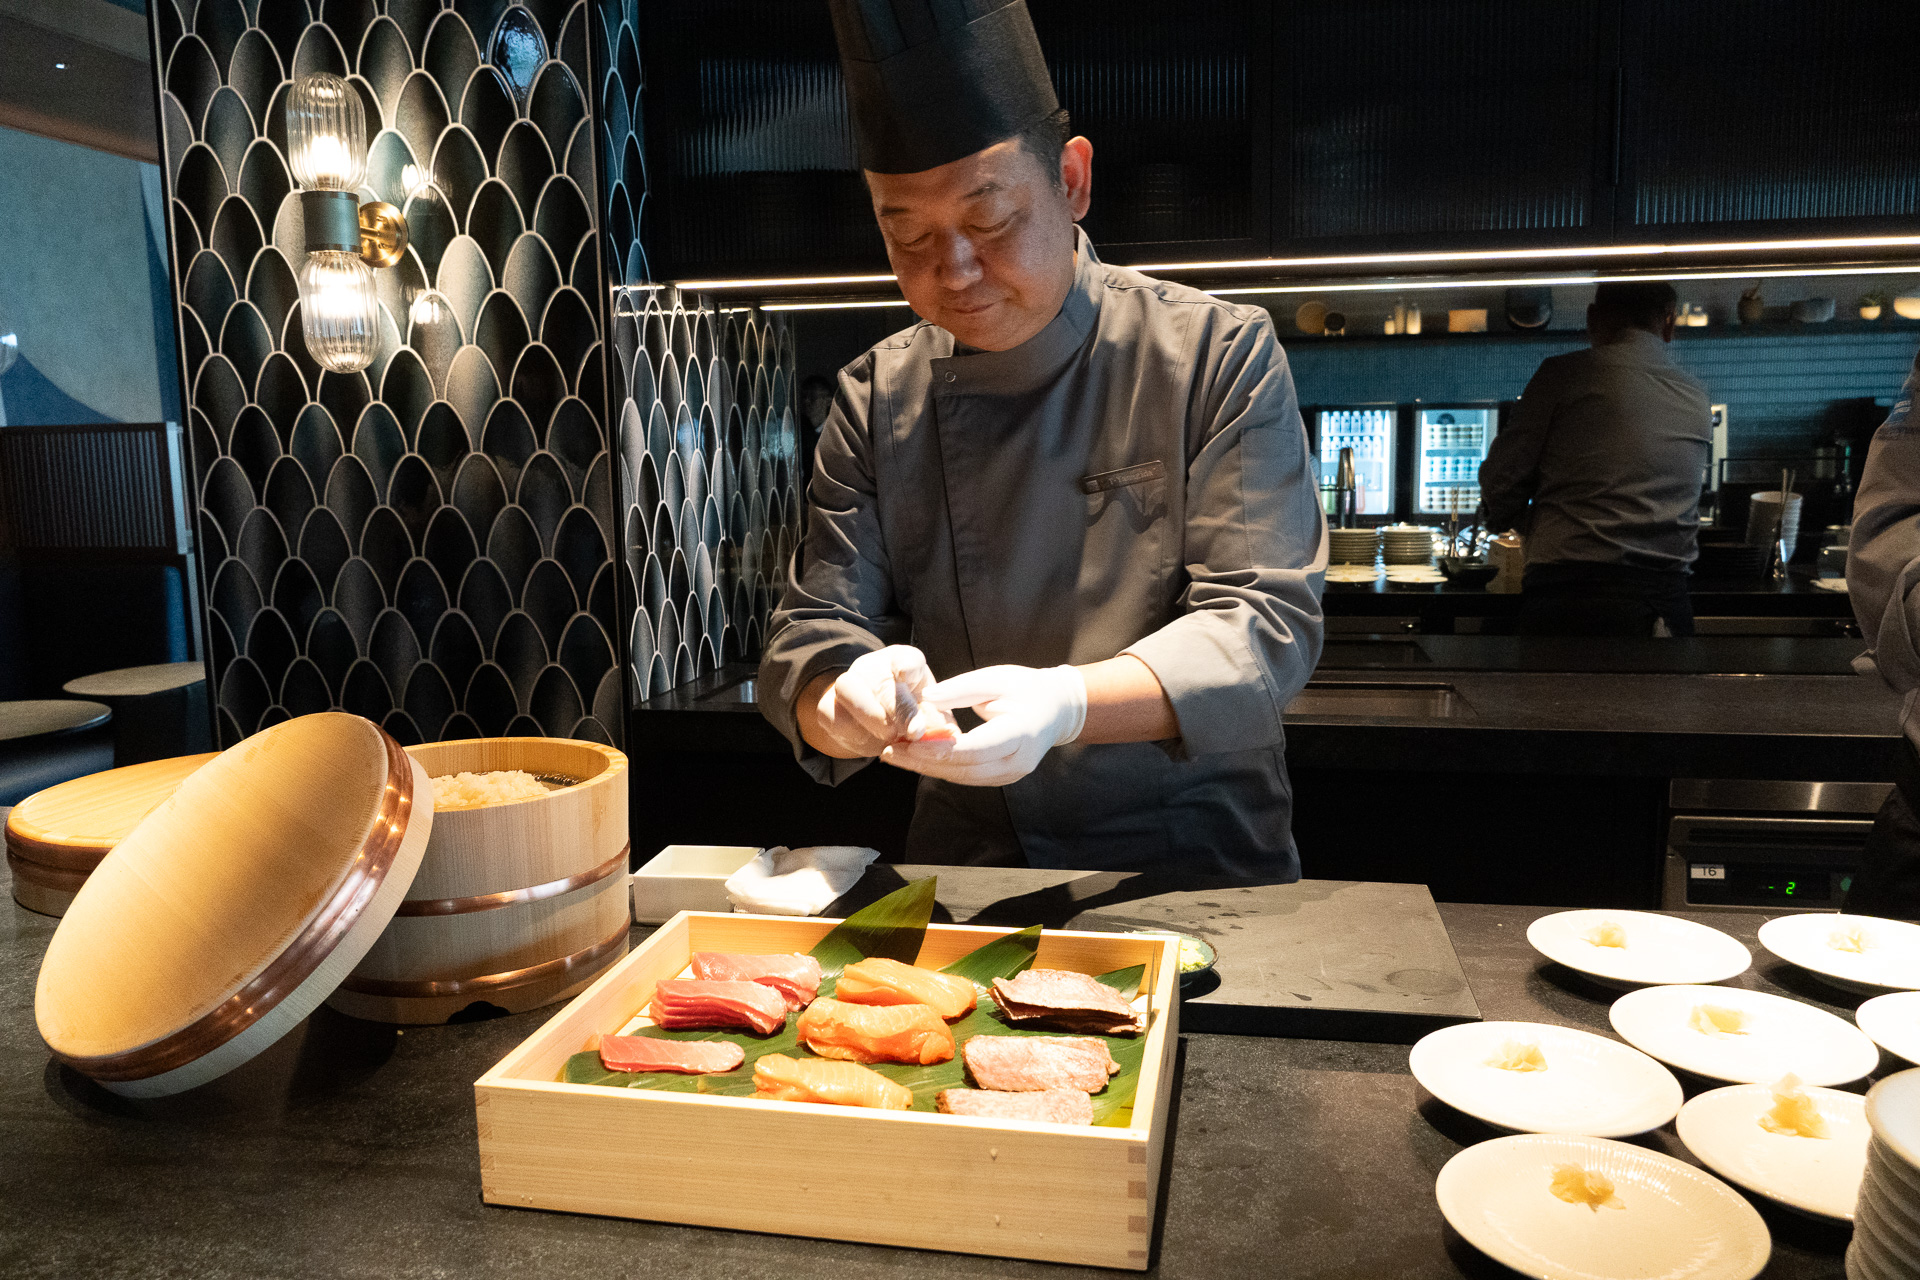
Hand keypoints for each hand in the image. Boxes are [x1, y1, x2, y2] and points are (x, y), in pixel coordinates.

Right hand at [810, 646, 951, 757]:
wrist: (878, 722)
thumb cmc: (912, 714)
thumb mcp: (931, 715)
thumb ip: (939, 723)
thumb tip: (948, 735)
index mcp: (904, 662)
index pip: (906, 657)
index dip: (906, 665)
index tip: (906, 674)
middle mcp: (873, 666)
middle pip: (878, 679)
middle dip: (898, 709)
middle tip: (914, 732)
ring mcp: (848, 682)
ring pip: (849, 691)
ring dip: (872, 720)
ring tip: (893, 739)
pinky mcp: (828, 705)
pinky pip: (835, 717)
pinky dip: (854, 735)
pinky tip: (873, 744)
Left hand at [881, 664, 1086, 786]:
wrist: (1058, 709)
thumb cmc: (1027, 688)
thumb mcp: (995, 679)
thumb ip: (961, 689)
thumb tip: (926, 697)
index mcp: (1020, 733)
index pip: (975, 748)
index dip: (939, 749)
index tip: (907, 742)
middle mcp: (1017, 761)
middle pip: (964, 769)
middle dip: (924, 762)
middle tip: (889, 751)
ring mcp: (1011, 774)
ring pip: (962, 778)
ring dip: (927, 769)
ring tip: (895, 755)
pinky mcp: (1002, 778)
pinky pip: (967, 777)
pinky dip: (940, 769)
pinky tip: (916, 759)